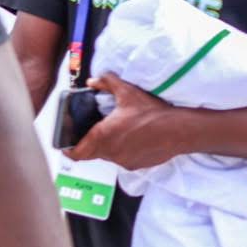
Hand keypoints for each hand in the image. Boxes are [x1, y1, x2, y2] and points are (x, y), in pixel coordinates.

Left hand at [65, 73, 179, 169]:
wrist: (179, 131)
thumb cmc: (153, 113)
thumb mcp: (129, 92)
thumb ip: (107, 83)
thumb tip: (93, 81)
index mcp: (103, 136)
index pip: (76, 153)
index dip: (68, 149)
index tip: (68, 142)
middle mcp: (110, 152)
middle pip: (92, 152)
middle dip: (92, 142)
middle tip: (98, 130)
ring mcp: (123, 161)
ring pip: (109, 155)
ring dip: (110, 145)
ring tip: (122, 131)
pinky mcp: (136, 165)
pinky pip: (124, 159)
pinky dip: (125, 151)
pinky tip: (137, 138)